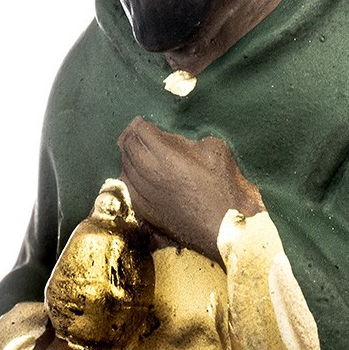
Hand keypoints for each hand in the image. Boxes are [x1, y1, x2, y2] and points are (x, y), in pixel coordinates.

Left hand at [118, 117, 264, 261]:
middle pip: (129, 147)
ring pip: (124, 167)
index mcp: (166, 157)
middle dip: (130, 135)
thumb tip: (179, 142)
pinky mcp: (144, 210)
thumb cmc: (224, 189)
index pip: (141, 132)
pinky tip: (133, 173)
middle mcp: (149, 174)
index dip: (140, 124)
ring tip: (133, 150)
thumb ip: (191, 140)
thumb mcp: (215, 151)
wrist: (224, 228)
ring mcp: (144, 194)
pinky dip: (126, 175)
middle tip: (136, 131)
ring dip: (127, 155)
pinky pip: (125, 187)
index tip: (143, 122)